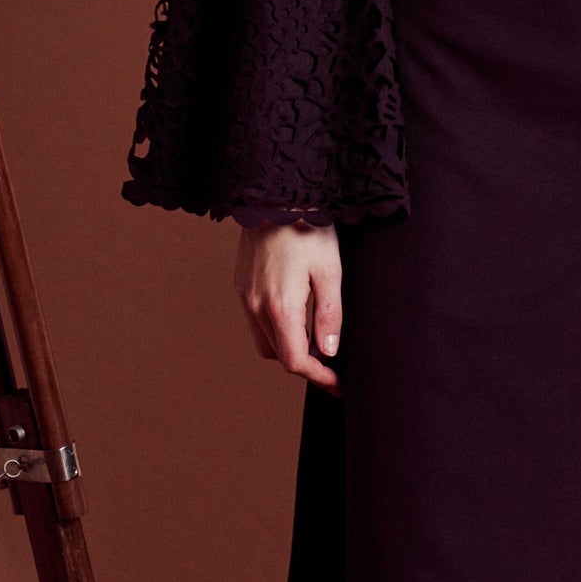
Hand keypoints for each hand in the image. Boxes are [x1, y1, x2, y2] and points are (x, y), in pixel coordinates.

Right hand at [235, 220, 343, 388]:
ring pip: (264, 341)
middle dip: (305, 364)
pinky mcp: (241, 285)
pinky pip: (256, 321)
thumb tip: (329, 352)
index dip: (319, 378)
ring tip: (314, 338)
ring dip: (288, 347)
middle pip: (278, 356)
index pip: (296, 362)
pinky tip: (295, 315)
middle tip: (332, 362)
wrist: (274, 196)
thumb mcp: (330, 271)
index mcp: (280, 307)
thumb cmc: (308, 229)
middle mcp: (255, 306)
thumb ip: (329, 315)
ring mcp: (244, 296)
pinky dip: (275, 328)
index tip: (339, 385)